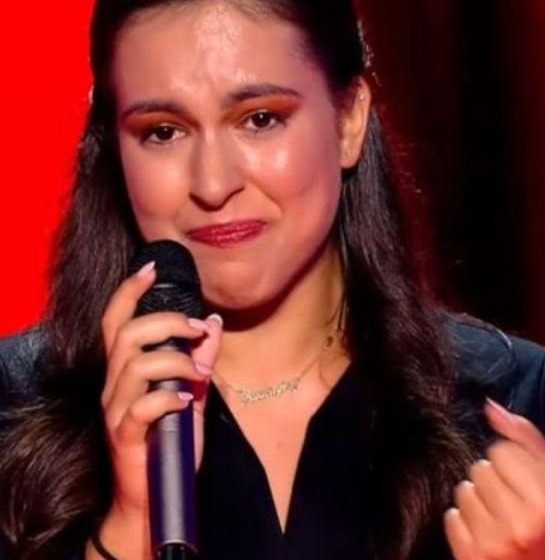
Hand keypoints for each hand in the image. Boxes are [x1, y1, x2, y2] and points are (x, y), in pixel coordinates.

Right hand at [92, 261, 221, 557]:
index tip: (151, 268)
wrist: (153, 494)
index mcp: (126, 371)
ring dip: (174, 360)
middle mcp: (114, 386)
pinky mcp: (125, 437)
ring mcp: (116, 412)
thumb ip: (199, 359)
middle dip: (166, 323)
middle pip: (126, 335)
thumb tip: (213, 322)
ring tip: (199, 372)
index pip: (116, 322)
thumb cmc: (170, 440)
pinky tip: (185, 401)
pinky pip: (140, 408)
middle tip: (199, 328)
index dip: (129, 293)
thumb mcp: (191, 393)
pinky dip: (166, 397)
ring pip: (134, 366)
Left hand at [444, 399, 544, 559]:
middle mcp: (518, 522)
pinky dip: (463, 520)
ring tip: (496, 513)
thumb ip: (527, 438)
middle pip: (481, 468)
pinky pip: (451, 517)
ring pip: (463, 490)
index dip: (511, 462)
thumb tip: (491, 406)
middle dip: (493, 479)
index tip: (520, 479)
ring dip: (476, 498)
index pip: (502, 451)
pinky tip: (482, 528)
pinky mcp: (470, 556)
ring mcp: (492, 542)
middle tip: (509, 498)